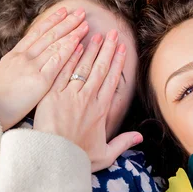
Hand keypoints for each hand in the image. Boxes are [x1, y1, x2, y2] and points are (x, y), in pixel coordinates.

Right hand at [0, 7, 88, 130]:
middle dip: (66, 22)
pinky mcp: (40, 80)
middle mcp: (22, 58)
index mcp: (11, 57)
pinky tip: (79, 42)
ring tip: (85, 22)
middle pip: (48, 35)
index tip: (62, 13)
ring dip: (72, 32)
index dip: (50, 22)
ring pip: (55, 45)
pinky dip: (69, 50)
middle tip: (80, 12)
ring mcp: (31, 67)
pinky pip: (57, 61)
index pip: (35, 35)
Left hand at [33, 30, 142, 171]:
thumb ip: (123, 143)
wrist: (53, 158)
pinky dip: (69, 59)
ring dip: (89, 49)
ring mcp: (69, 96)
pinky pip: (62, 73)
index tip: (121, 48)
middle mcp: (87, 99)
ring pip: (82, 67)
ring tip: (95, 34)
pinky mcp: (52, 96)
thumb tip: (140, 137)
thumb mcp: (105, 154)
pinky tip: (73, 46)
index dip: (117, 62)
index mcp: (101, 110)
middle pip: (100, 68)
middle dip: (107, 49)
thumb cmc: (78, 158)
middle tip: (112, 33)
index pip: (111, 80)